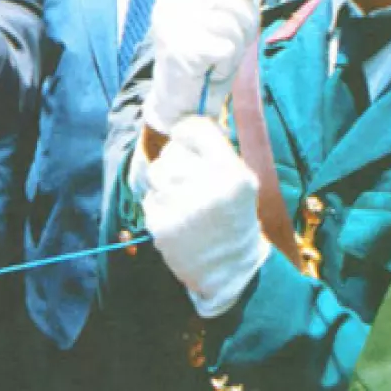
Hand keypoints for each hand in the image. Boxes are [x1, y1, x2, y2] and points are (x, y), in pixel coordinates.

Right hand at [143, 0, 272, 137]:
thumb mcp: (223, 25)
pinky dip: (226, 64)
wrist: (182, 104)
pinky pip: (224, 48)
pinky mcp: (178, 50)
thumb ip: (235, 0)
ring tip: (219, 60)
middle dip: (244, 25)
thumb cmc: (206, 62)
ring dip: (234, 48)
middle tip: (233, 46)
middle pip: (230, 0)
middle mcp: (171, 6)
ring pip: (228, 24)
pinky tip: (212, 71)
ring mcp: (171, 27)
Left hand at [144, 117, 270, 317]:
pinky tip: (179, 220)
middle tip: (193, 184)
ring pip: (156, 173)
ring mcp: (181, 207)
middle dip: (177, 163)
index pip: (194, 128)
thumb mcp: (240, 179)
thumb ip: (213, 148)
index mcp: (232, 173)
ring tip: (186, 202)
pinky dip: (159, 205)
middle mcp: (207, 188)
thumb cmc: (234, 216)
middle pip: (171, 152)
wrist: (232, 269)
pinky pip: (149, 197)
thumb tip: (181, 121)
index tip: (188, 140)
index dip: (187, 133)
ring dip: (166, 184)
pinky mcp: (161, 225)